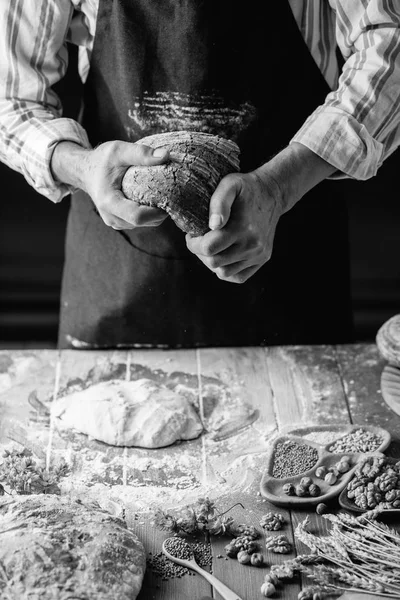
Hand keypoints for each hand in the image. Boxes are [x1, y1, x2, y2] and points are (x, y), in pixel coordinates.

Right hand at [82, 141, 169, 228]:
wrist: (85, 171)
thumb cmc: (101, 160)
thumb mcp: (119, 151)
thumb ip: (141, 153)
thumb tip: (165, 155)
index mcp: (109, 202)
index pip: (138, 217)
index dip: (157, 211)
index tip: (169, 196)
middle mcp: (111, 217)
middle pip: (144, 222)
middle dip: (160, 210)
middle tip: (169, 192)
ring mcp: (115, 222)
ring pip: (145, 224)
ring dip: (155, 212)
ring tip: (160, 194)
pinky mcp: (119, 222)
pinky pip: (140, 222)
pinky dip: (149, 213)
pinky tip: (150, 198)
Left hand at [185, 143, 337, 282]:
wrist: (272, 194)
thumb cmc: (247, 188)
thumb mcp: (230, 185)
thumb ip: (218, 203)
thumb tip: (213, 226)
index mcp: (242, 228)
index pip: (208, 248)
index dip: (193, 244)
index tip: (192, 234)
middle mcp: (252, 245)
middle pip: (214, 262)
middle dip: (200, 252)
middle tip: (199, 240)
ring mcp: (258, 255)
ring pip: (224, 273)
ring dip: (212, 262)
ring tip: (211, 247)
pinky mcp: (262, 259)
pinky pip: (238, 277)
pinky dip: (226, 271)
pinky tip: (222, 256)